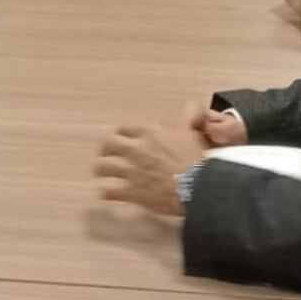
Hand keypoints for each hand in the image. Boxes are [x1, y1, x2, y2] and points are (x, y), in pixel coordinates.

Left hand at [95, 104, 239, 214]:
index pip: (125, 128)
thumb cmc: (194, 162)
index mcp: (149, 132)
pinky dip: (106, 191)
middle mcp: (136, 149)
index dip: (122, 135)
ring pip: (104, 166)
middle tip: (108, 154)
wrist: (199, 189)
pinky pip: (109, 190)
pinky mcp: (131, 192)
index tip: (123, 139)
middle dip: (106, 149)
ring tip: (102, 173)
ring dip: (102, 169)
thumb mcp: (190, 131)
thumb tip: (192, 107)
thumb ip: (187, 115)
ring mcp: (131, 170)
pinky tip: (107, 193)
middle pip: (109, 144)